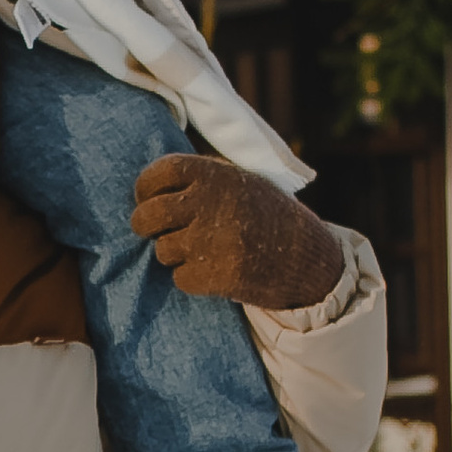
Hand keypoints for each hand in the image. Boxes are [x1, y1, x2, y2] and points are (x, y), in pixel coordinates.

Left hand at [133, 154, 346, 309]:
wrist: (306, 255)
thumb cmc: (265, 215)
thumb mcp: (239, 180)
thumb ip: (200, 179)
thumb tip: (149, 185)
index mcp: (216, 175)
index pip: (160, 173)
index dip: (146, 187)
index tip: (148, 197)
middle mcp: (211, 204)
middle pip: (148, 216)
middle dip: (145, 225)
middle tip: (154, 229)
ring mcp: (214, 241)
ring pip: (163, 250)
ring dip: (175, 254)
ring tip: (203, 250)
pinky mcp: (219, 275)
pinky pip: (180, 278)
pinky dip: (192, 278)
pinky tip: (214, 270)